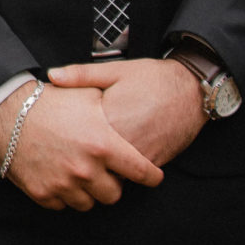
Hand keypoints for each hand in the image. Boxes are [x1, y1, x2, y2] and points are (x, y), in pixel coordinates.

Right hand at [0, 78, 162, 210]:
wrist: (5, 108)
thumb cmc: (48, 100)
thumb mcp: (86, 96)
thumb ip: (114, 110)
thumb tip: (135, 116)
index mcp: (102, 145)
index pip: (143, 173)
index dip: (151, 176)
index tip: (151, 176)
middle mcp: (86, 169)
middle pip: (114, 195)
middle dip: (110, 183)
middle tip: (100, 170)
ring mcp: (63, 183)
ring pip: (88, 203)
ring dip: (85, 191)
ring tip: (75, 172)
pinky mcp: (42, 192)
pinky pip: (62, 205)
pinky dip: (61, 194)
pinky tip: (56, 175)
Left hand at [47, 59, 206, 165]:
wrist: (194, 91)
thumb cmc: (153, 78)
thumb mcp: (115, 70)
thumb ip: (81, 75)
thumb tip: (51, 76)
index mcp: (111, 118)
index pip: (80, 137)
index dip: (65, 137)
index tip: (55, 133)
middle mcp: (127, 141)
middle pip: (94, 159)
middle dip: (80, 156)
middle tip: (66, 149)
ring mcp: (143, 154)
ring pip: (113, 171)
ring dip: (101, 166)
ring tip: (86, 155)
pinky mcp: (156, 161)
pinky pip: (132, 174)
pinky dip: (120, 169)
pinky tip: (111, 157)